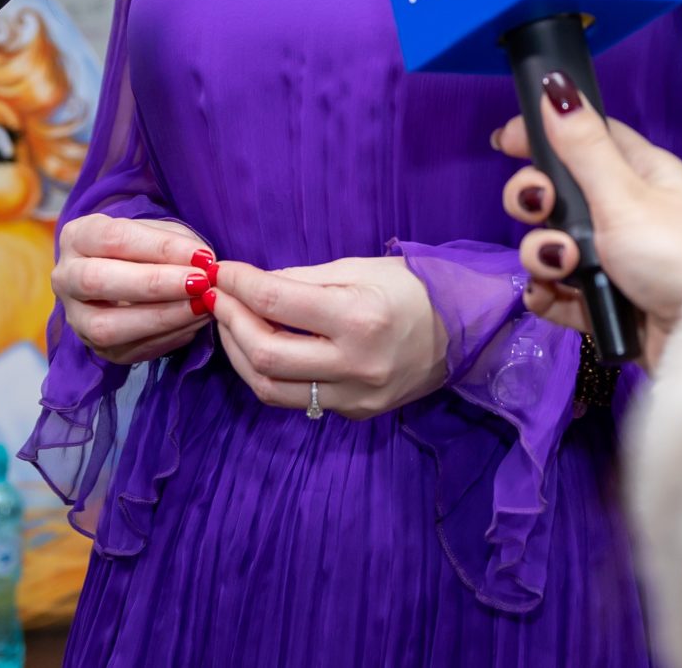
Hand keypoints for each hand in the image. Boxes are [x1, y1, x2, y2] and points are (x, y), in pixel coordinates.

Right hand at [52, 212, 214, 366]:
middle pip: (97, 281)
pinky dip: (167, 337)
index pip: (114, 238)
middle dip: (154, 283)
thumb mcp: (156, 232)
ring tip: (202, 307)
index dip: (160, 247)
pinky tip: (194, 323)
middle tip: (199, 283)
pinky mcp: (96, 348)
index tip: (202, 256)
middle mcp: (65, 278)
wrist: (124, 278)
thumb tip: (203, 263)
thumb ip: (176, 243)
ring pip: (106, 326)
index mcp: (77, 237)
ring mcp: (76, 318)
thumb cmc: (142, 249)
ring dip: (161, 318)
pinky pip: (128, 350)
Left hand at [208, 256, 446, 419]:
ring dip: (239, 354)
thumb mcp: (358, 268)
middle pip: (264, 354)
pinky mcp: (354, 414)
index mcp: (358, 318)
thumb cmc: (411, 289)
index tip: (219, 271)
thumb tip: (250, 285)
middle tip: (217, 298)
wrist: (463, 333)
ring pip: (270, 388)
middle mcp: (355, 365)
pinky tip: (262, 347)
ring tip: (230, 325)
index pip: (276, 303)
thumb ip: (301, 279)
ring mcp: (354, 397)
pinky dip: (269, 373)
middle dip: (229, 322)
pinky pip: (295, 399)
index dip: (238, 285)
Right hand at [497, 74, 681, 371]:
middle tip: (541, 209)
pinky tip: (551, 296)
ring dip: (543, 254)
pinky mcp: (604, 304)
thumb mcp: (626, 195)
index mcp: (639, 173)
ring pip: (551, 244)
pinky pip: (558, 291)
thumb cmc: (676, 253)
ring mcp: (613, 261)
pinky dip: (548, 294)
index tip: (505, 141)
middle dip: (533, 200)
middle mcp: (624, 212)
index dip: (544, 135)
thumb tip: (555, 85)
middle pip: (557, 193)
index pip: (585, 138)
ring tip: (564, 267)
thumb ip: (584, 146)